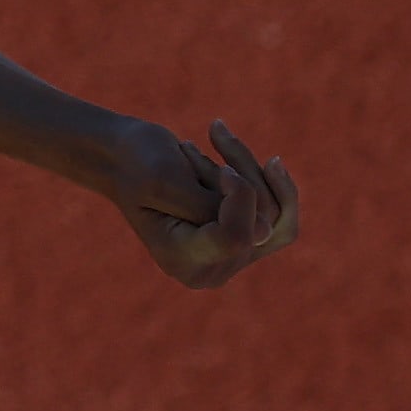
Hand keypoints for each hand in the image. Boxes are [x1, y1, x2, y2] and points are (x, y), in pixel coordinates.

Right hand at [106, 117, 299, 289]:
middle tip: (191, 146)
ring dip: (248, 169)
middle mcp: (210, 269)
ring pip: (274, 215)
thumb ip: (211, 209)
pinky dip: (275, 185)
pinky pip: (284, 220)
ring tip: (213, 140)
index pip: (234, 238)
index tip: (222, 167)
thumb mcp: (165, 179)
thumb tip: (268, 233)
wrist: (125, 156)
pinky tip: (270, 162)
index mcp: (181, 261)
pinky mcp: (246, 241)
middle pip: (258, 223)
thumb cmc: (137, 161)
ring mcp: (230, 258)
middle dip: (238, 174)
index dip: (240, 197)